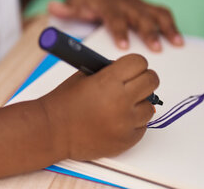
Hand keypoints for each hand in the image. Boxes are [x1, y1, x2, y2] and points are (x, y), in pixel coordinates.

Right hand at [38, 54, 158, 160]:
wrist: (52, 131)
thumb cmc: (64, 103)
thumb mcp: (84, 76)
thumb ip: (108, 71)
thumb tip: (129, 70)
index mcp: (108, 81)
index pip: (140, 63)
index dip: (134, 64)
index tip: (129, 68)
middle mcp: (121, 101)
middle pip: (152, 81)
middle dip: (142, 79)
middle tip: (131, 83)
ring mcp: (126, 122)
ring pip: (149, 106)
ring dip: (137, 103)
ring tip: (117, 106)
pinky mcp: (128, 140)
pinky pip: (143, 125)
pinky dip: (132, 122)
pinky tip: (114, 120)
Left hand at [47, 0, 182, 51]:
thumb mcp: (72, 3)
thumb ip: (65, 9)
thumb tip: (53, 7)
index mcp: (107, 5)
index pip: (113, 18)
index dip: (119, 32)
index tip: (124, 47)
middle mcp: (125, 3)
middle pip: (139, 17)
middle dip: (148, 32)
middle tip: (155, 49)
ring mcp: (137, 4)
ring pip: (155, 14)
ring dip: (166, 28)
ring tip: (177, 44)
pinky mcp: (145, 6)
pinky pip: (161, 13)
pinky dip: (171, 25)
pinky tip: (178, 40)